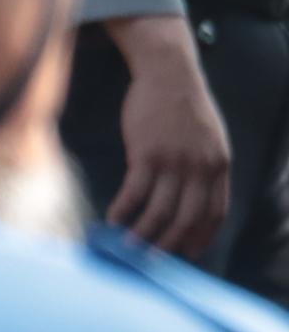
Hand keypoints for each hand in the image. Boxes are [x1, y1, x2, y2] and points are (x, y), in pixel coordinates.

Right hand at [108, 13, 232, 256]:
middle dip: (170, 243)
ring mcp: (174, 162)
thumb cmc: (183, 105)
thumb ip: (203, 165)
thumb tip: (189, 194)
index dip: (201, 235)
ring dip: (144, 234)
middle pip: (187, 217)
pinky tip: (113, 219)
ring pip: (160, 210)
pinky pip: (135, 192)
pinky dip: (123, 209)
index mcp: (219, 165)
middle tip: (153, 259)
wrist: (168, 73)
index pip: (215, 212)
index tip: (189, 252)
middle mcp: (200, 168)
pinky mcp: (146, 153)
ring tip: (128, 248)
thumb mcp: (208, 137)